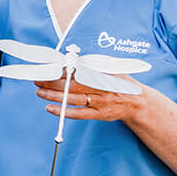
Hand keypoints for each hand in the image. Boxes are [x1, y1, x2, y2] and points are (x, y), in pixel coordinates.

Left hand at [33, 77, 149, 124]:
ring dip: (54, 95)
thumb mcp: (111, 69)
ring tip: (39, 91)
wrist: (138, 103)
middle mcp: (102, 87)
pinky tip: (50, 108)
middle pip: (73, 84)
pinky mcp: (99, 114)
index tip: (49, 67)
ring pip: (73, 98)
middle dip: (53, 81)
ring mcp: (100, 102)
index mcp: (104, 74)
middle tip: (38, 79)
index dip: (62, 70)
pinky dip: (64, 111)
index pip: (79, 70)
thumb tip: (72, 60)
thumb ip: (93, 66)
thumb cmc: (120, 83)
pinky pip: (79, 114)